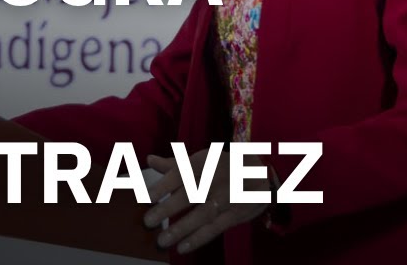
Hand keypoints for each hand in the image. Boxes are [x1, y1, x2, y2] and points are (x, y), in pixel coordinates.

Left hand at [143, 150, 269, 253]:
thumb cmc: (222, 166)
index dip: (163, 186)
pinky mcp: (235, 214)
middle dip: (167, 209)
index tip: (145, 197)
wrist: (261, 173)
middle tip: (148, 221)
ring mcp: (225, 198)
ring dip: (181, 229)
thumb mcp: (201, 160)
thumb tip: (149, 160)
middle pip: (189, 195)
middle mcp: (213, 180)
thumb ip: (174, 164)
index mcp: (202, 163)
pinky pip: (215, 228)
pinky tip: (182, 247)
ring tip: (162, 240)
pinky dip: (199, 238)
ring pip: (202, 215)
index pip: (179, 174)